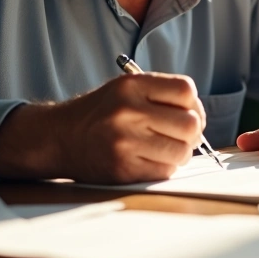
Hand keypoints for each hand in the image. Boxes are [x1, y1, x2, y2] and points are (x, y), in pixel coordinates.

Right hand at [0, 72, 205, 183]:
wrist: (60, 137)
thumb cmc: (101, 112)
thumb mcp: (125, 88)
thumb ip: (161, 94)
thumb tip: (198, 116)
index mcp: (131, 86)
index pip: (186, 91)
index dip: (194, 105)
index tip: (188, 113)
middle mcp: (128, 111)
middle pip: (190, 124)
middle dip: (191, 132)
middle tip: (180, 135)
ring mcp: (124, 142)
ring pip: (182, 151)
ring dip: (180, 153)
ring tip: (165, 149)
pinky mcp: (122, 169)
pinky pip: (165, 171)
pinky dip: (164, 168)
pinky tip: (150, 160)